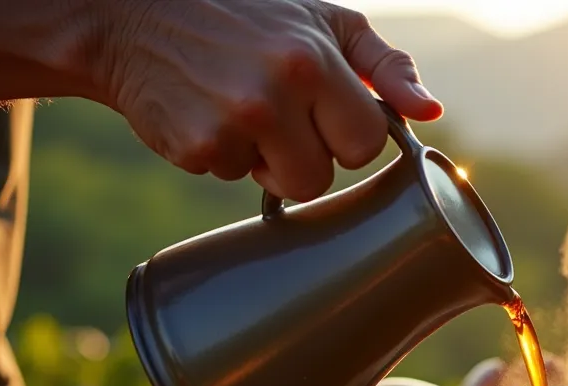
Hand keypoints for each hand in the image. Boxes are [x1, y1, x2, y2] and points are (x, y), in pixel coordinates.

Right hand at [94, 1, 441, 201]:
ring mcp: (231, 124)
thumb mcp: (324, 20)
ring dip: (264, 160)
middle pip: (321, 178)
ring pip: (278, 186)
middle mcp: (274, 93)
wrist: (136, 14)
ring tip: (243, 111)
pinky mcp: (193, 146)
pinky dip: (220, 154)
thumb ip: (384, 67)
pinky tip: (207, 111)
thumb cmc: (248, 16)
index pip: (364, 143)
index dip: (345, 135)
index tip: (324, 113)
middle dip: (305, 155)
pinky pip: (229, 177)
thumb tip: (430, 113)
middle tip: (278, 114)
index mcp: (314, 61)